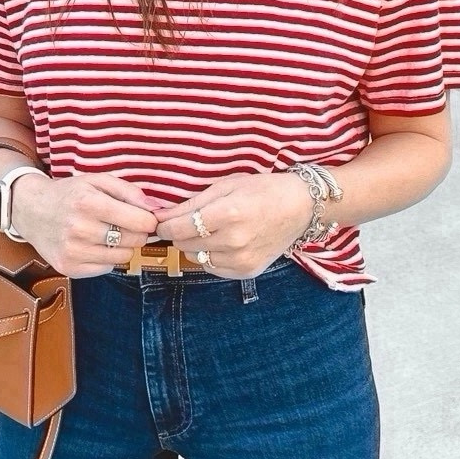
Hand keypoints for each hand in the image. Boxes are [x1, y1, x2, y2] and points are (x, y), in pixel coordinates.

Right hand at [10, 171, 158, 278]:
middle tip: (126, 224)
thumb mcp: (97, 181)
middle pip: (134, 241)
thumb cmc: (69, 194)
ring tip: (107, 233)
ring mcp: (73, 251)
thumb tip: (157, 208)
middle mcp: (79, 229)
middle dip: (137, 233)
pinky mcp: (69, 268)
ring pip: (123, 257)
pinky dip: (106, 259)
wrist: (31, 211)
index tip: (146, 217)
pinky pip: (106, 269)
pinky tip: (94, 245)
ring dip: (122, 246)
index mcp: (88, 203)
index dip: (149, 220)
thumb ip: (129, 191)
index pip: (140, 222)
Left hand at [157, 174, 314, 278]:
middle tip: (187, 221)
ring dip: (195, 245)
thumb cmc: (263, 190)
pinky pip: (212, 268)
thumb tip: (159, 216)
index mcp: (229, 214)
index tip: (161, 220)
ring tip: (210, 230)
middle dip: (179, 233)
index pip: (178, 228)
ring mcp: (242, 260)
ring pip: (196, 258)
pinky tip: (222, 242)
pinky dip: (210, 256)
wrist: (300, 208)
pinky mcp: (247, 272)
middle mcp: (235, 241)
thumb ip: (191, 203)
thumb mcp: (226, 186)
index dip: (165, 225)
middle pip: (184, 244)